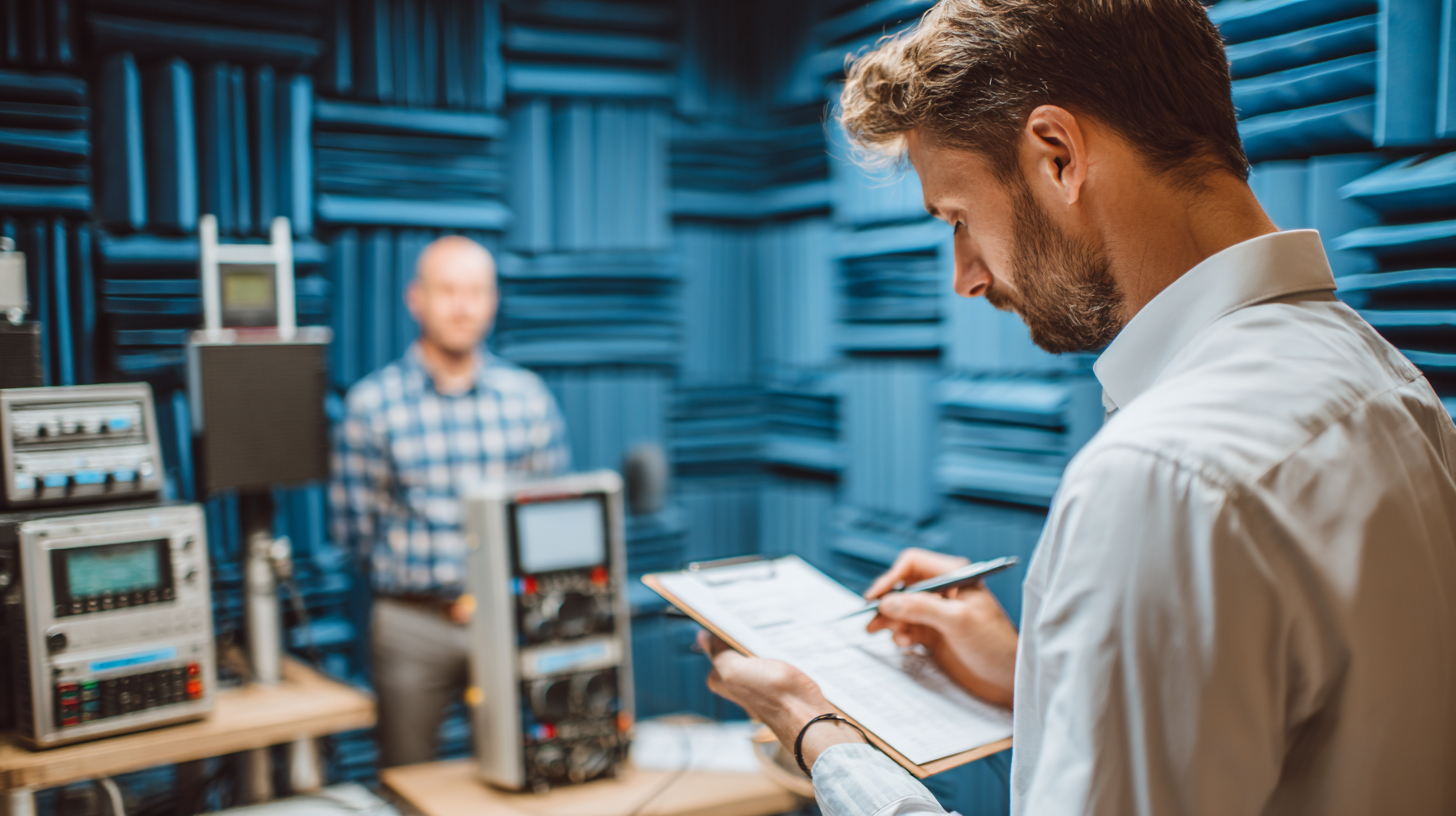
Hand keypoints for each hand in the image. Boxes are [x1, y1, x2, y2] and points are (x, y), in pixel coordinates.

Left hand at [698, 631, 864, 768]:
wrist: (806, 713)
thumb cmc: (772, 695)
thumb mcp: (735, 670)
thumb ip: (717, 653)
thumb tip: (704, 637)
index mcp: (721, 677)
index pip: (715, 644)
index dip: (722, 629)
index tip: (731, 616)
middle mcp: (736, 679)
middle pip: (734, 645)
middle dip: (741, 632)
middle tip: (752, 622)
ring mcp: (757, 678)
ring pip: (753, 648)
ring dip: (759, 638)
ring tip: (767, 632)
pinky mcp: (776, 676)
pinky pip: (771, 654)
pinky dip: (774, 646)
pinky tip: (779, 642)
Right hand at [865, 548, 1018, 707]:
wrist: (1008, 679)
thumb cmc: (994, 643)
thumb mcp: (958, 620)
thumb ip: (922, 608)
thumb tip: (887, 602)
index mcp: (954, 576)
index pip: (912, 564)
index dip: (891, 578)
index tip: (875, 598)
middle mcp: (943, 592)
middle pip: (902, 587)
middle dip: (887, 603)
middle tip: (873, 622)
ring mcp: (937, 614)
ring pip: (901, 609)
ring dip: (890, 620)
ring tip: (887, 634)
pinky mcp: (934, 635)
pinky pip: (907, 628)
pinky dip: (900, 634)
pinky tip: (904, 643)